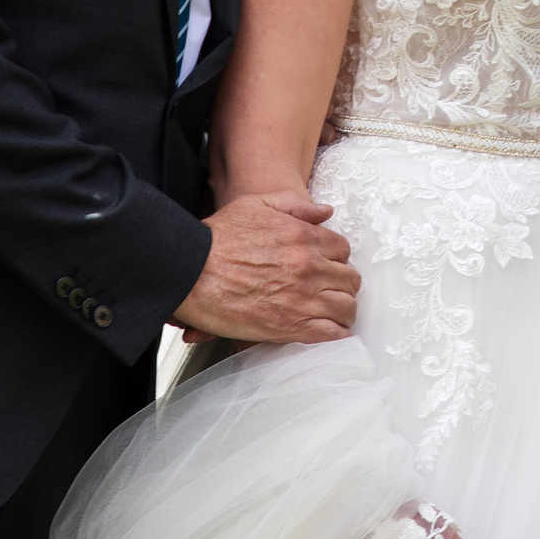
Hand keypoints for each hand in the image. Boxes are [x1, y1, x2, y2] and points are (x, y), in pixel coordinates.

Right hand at [171, 191, 358, 344]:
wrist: (190, 269)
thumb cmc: (216, 237)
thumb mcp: (256, 204)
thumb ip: (295, 205)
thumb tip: (325, 211)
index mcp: (304, 236)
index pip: (342, 249)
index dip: (335, 259)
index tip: (327, 267)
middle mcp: (309, 266)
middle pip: (349, 279)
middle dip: (342, 285)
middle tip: (331, 292)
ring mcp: (303, 297)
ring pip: (346, 306)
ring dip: (342, 310)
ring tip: (334, 314)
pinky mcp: (291, 325)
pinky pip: (331, 333)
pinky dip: (335, 334)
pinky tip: (328, 332)